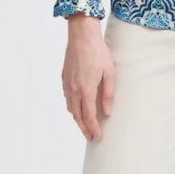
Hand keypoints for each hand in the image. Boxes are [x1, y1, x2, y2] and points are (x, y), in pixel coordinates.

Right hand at [62, 15, 114, 140]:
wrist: (82, 36)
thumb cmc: (98, 51)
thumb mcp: (109, 72)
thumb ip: (108, 93)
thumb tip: (107, 112)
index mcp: (86, 89)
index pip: (89, 116)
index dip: (93, 129)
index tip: (98, 137)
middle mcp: (74, 90)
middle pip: (77, 116)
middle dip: (84, 129)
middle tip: (91, 137)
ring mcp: (67, 84)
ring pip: (71, 108)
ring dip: (77, 120)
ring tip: (85, 126)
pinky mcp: (64, 78)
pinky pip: (67, 98)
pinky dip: (72, 108)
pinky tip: (77, 108)